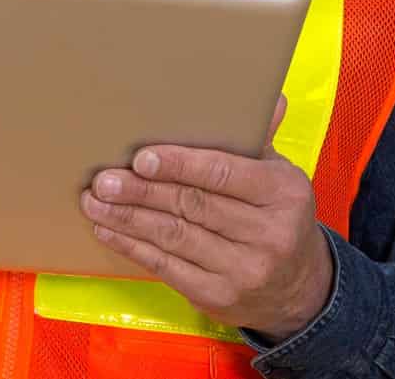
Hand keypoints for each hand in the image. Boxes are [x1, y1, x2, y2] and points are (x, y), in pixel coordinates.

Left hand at [81, 96, 333, 340]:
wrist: (299, 288)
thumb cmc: (280, 219)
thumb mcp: (281, 177)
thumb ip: (261, 140)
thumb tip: (268, 98)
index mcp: (284, 193)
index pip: (224, 175)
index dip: (180, 166)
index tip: (142, 158)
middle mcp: (267, 234)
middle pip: (192, 205)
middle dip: (142, 191)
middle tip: (105, 179)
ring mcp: (243, 269)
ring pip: (174, 236)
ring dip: (128, 218)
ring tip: (95, 202)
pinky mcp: (218, 296)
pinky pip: (167, 267)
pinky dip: (133, 247)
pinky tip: (110, 231)